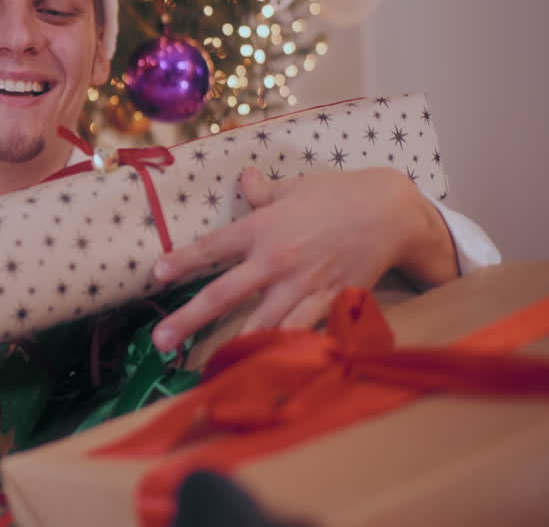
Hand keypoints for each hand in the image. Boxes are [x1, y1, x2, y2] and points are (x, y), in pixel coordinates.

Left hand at [151, 165, 456, 351]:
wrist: (391, 212)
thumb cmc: (337, 195)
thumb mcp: (294, 188)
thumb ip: (262, 191)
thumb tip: (243, 177)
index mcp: (262, 227)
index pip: (212, 247)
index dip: (183, 261)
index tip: (157, 274)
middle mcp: (275, 260)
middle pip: (224, 295)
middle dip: (189, 319)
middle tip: (161, 341)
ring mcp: (302, 286)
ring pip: (260, 324)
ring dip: (232, 347)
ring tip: (205, 370)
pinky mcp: (328, 302)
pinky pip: (301, 332)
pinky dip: (283, 351)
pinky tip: (264, 371)